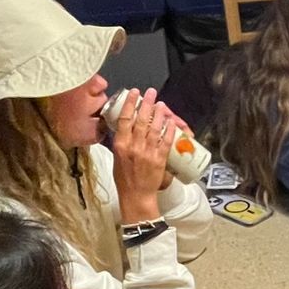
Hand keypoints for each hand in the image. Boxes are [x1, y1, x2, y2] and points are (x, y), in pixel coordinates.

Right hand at [110, 90, 177, 220]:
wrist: (135, 196)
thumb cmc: (124, 178)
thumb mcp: (116, 158)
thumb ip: (121, 142)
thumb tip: (125, 128)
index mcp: (121, 145)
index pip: (124, 119)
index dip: (130, 104)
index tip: (134, 93)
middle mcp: (134, 147)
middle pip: (141, 120)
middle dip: (146, 103)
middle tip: (150, 92)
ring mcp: (147, 153)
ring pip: (154, 128)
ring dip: (158, 113)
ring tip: (161, 103)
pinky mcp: (159, 159)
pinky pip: (166, 141)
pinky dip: (169, 130)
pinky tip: (171, 121)